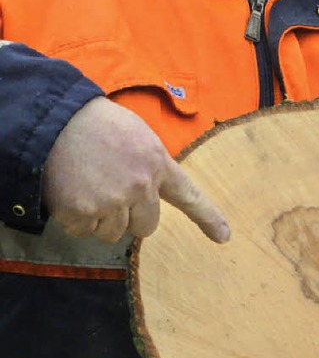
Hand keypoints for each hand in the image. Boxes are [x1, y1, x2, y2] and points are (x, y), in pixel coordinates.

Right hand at [43, 96, 229, 243]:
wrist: (55, 120)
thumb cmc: (97, 124)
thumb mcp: (137, 135)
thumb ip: (150, 164)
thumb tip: (150, 192)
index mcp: (157, 163)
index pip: (188, 195)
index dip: (207, 218)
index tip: (224, 237)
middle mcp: (140, 186)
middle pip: (146, 227)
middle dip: (130, 217)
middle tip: (110, 191)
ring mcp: (112, 202)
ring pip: (113, 234)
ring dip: (100, 218)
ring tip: (88, 185)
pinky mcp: (83, 213)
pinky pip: (84, 231)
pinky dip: (75, 218)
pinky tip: (71, 190)